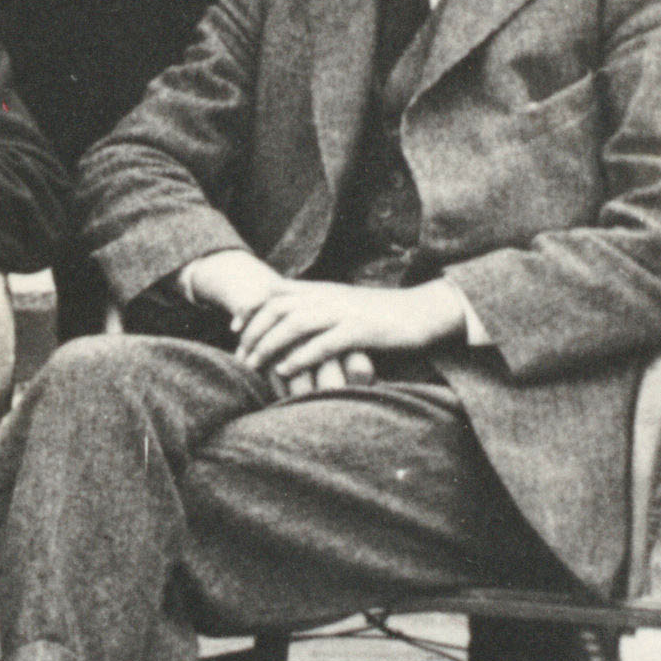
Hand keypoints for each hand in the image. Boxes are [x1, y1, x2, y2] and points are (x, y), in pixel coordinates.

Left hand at [232, 279, 466, 390]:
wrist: (426, 311)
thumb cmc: (383, 314)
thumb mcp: (345, 304)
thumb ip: (319, 306)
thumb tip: (290, 320)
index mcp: (323, 289)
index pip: (276, 292)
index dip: (251, 308)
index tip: (233, 328)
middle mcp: (329, 296)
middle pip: (277, 308)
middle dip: (253, 332)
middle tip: (240, 356)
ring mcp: (345, 312)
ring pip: (295, 324)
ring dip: (270, 345)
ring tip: (255, 365)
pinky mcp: (362, 330)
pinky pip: (324, 343)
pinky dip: (301, 356)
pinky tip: (286, 370)